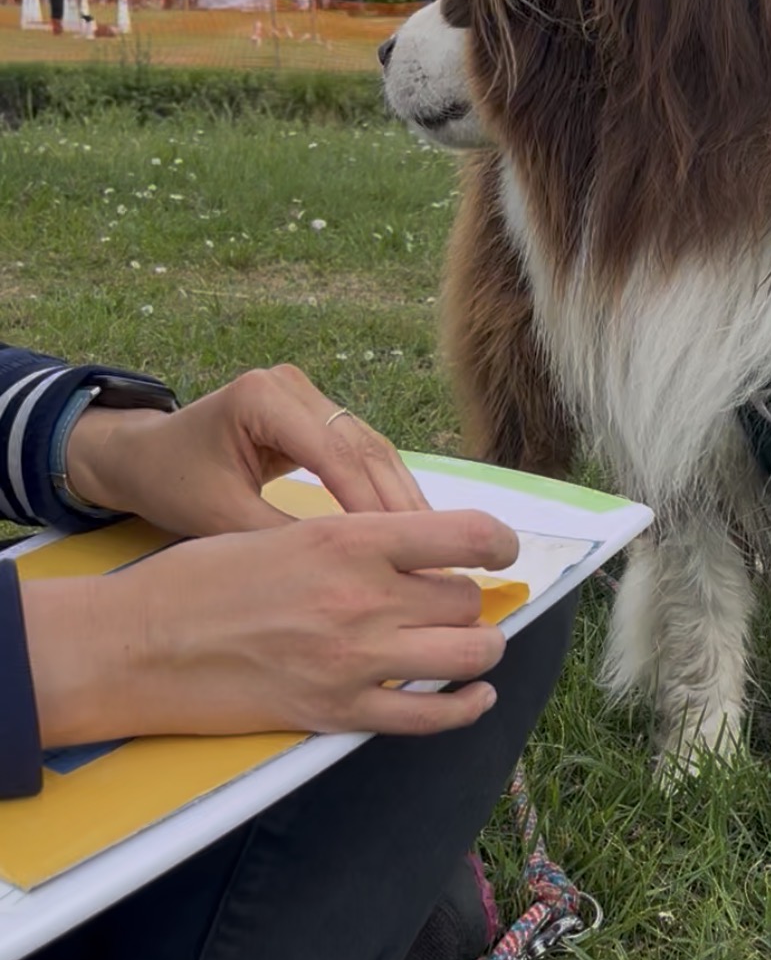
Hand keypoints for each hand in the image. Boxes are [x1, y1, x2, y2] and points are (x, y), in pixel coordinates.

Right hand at [21, 509, 519, 745]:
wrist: (137, 645)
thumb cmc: (199, 582)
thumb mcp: (282, 534)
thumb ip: (353, 544)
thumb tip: (413, 551)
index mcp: (348, 539)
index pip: (465, 534)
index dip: (498, 542)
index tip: (499, 550)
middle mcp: (363, 597)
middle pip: (466, 599)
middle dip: (467, 601)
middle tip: (451, 604)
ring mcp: (355, 660)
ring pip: (468, 655)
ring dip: (479, 651)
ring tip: (470, 648)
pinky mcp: (339, 712)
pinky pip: (430, 716)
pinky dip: (465, 707)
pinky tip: (472, 697)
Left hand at [65, 364, 427, 536]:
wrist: (144, 455)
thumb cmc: (172, 483)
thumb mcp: (220, 519)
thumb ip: (280, 539)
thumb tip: (346, 574)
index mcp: (262, 397)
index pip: (334, 453)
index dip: (371, 505)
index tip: (403, 555)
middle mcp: (293, 385)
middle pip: (364, 447)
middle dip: (400, 506)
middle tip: (437, 558)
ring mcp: (309, 395)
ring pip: (374, 450)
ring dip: (404, 500)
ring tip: (437, 549)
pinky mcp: (318, 415)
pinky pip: (364, 455)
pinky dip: (387, 493)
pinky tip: (414, 529)